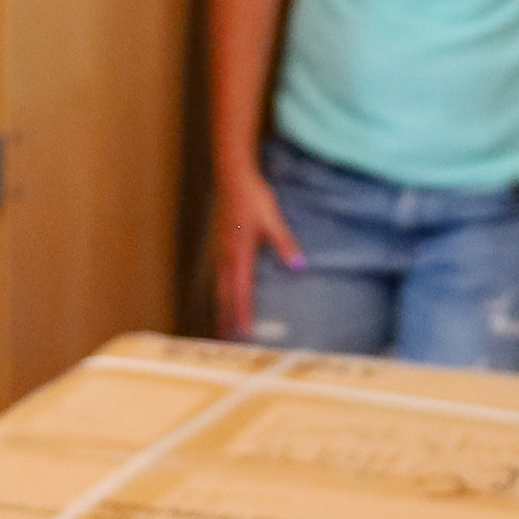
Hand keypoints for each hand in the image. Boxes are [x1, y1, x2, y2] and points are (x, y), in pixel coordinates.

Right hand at [211, 166, 304, 338]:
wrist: (232, 177)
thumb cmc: (253, 198)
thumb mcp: (273, 220)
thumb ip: (285, 244)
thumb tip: (298, 266)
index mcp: (239, 254)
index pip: (240, 292)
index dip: (242, 314)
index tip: (244, 334)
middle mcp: (226, 256)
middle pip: (224, 295)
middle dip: (225, 318)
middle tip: (225, 340)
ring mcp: (221, 251)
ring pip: (219, 286)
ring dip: (221, 307)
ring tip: (223, 325)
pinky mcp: (221, 245)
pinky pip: (219, 275)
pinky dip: (221, 291)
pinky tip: (225, 294)